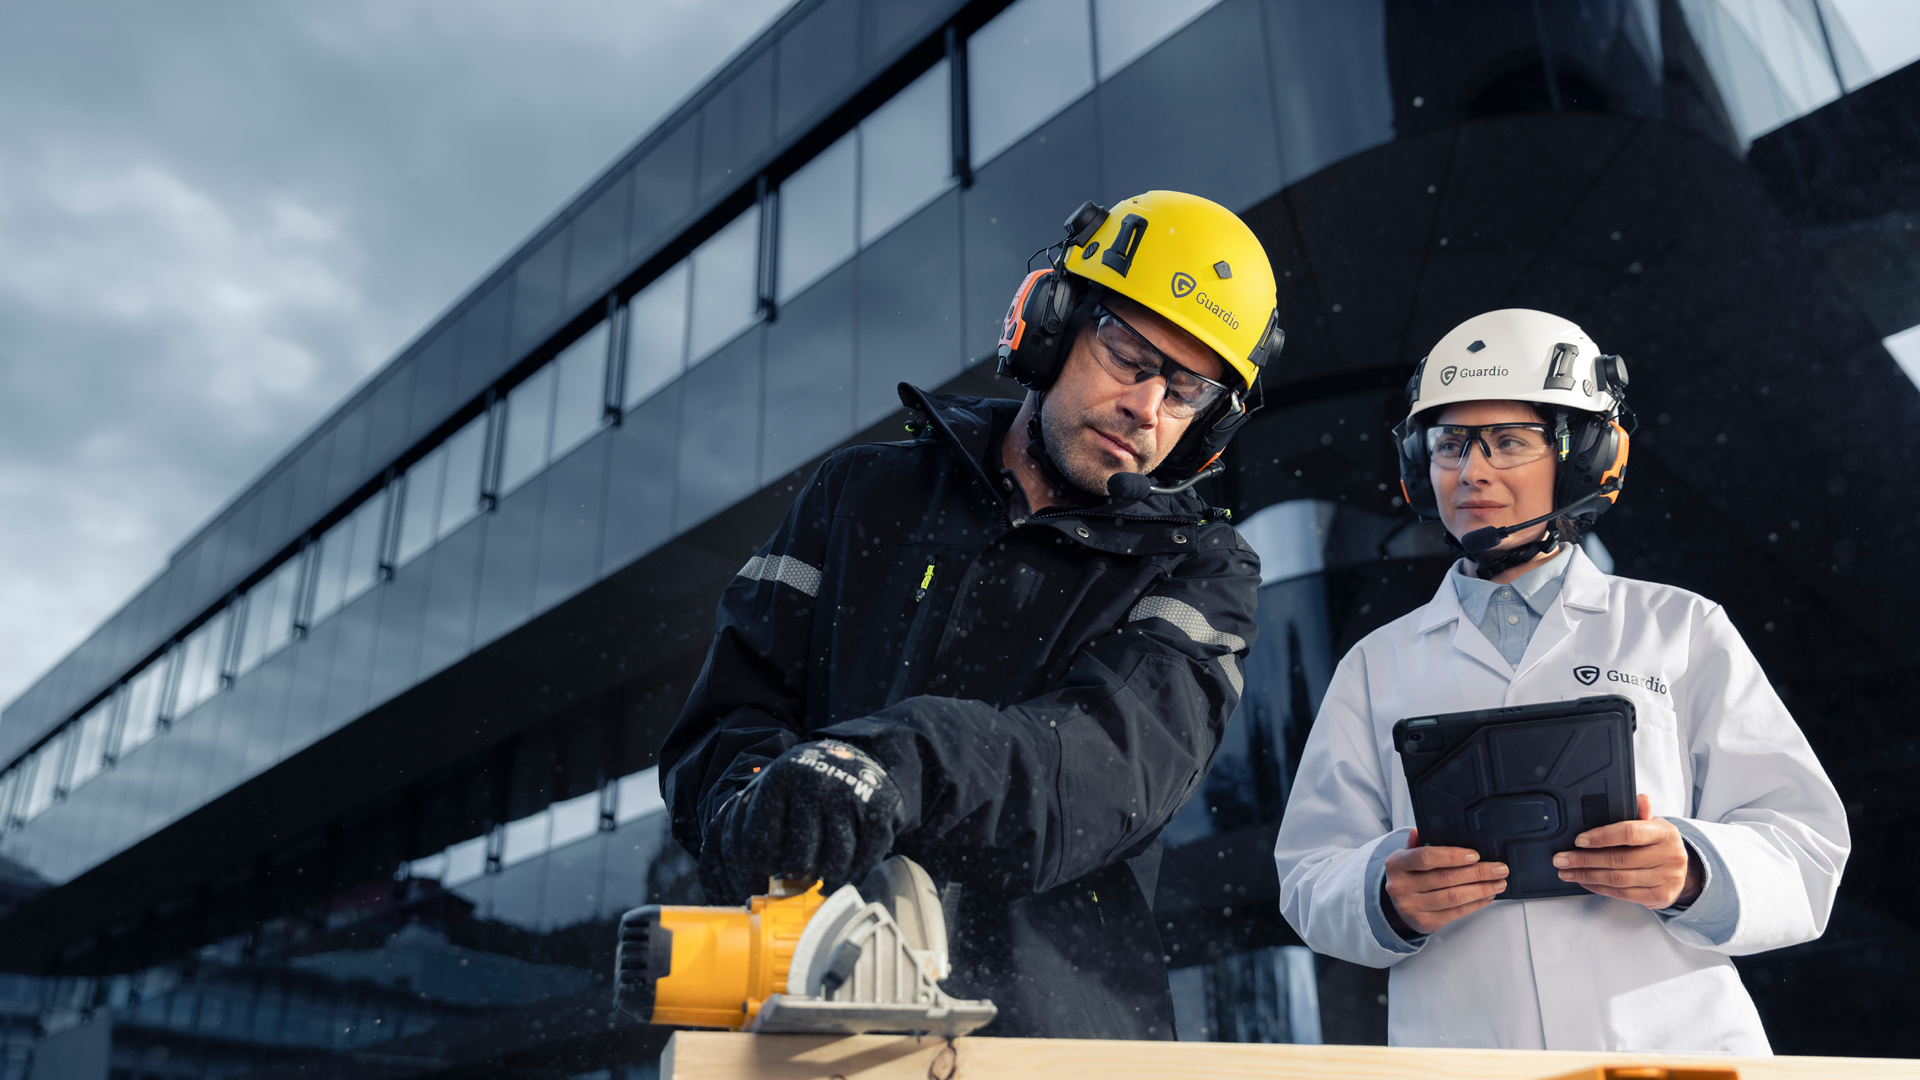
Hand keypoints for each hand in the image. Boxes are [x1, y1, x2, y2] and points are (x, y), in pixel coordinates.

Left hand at [705, 740, 905, 901]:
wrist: (863, 756)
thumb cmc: (807, 783)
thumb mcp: (771, 787)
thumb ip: (745, 822)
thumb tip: (738, 861)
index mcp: (780, 779)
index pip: (757, 846)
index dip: (763, 864)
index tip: (772, 861)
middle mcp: (814, 786)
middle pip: (797, 862)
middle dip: (796, 872)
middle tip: (800, 865)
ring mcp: (849, 799)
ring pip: (833, 868)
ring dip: (827, 874)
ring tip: (823, 863)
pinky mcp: (879, 812)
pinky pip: (863, 863)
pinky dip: (855, 870)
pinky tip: (848, 859)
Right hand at [1383, 828, 1508, 935]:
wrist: (1399, 905)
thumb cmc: (1409, 875)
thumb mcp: (1407, 856)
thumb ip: (1417, 844)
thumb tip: (1420, 831)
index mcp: (1397, 864)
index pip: (1425, 857)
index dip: (1452, 856)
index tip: (1475, 856)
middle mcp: (1401, 886)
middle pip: (1445, 878)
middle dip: (1477, 873)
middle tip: (1498, 869)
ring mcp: (1412, 907)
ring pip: (1453, 897)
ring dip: (1481, 889)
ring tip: (1498, 883)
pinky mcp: (1425, 922)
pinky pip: (1456, 912)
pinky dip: (1475, 904)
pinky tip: (1486, 896)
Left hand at [1553, 793, 1702, 908]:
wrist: (1685, 872)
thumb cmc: (1661, 845)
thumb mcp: (1654, 826)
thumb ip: (1641, 813)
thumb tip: (1639, 798)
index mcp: (1664, 833)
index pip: (1629, 833)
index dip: (1601, 836)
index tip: (1578, 840)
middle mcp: (1668, 856)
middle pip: (1618, 859)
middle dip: (1584, 859)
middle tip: (1562, 859)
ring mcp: (1665, 878)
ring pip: (1618, 879)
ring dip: (1587, 876)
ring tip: (1568, 872)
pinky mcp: (1659, 896)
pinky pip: (1623, 894)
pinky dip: (1600, 888)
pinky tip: (1586, 882)